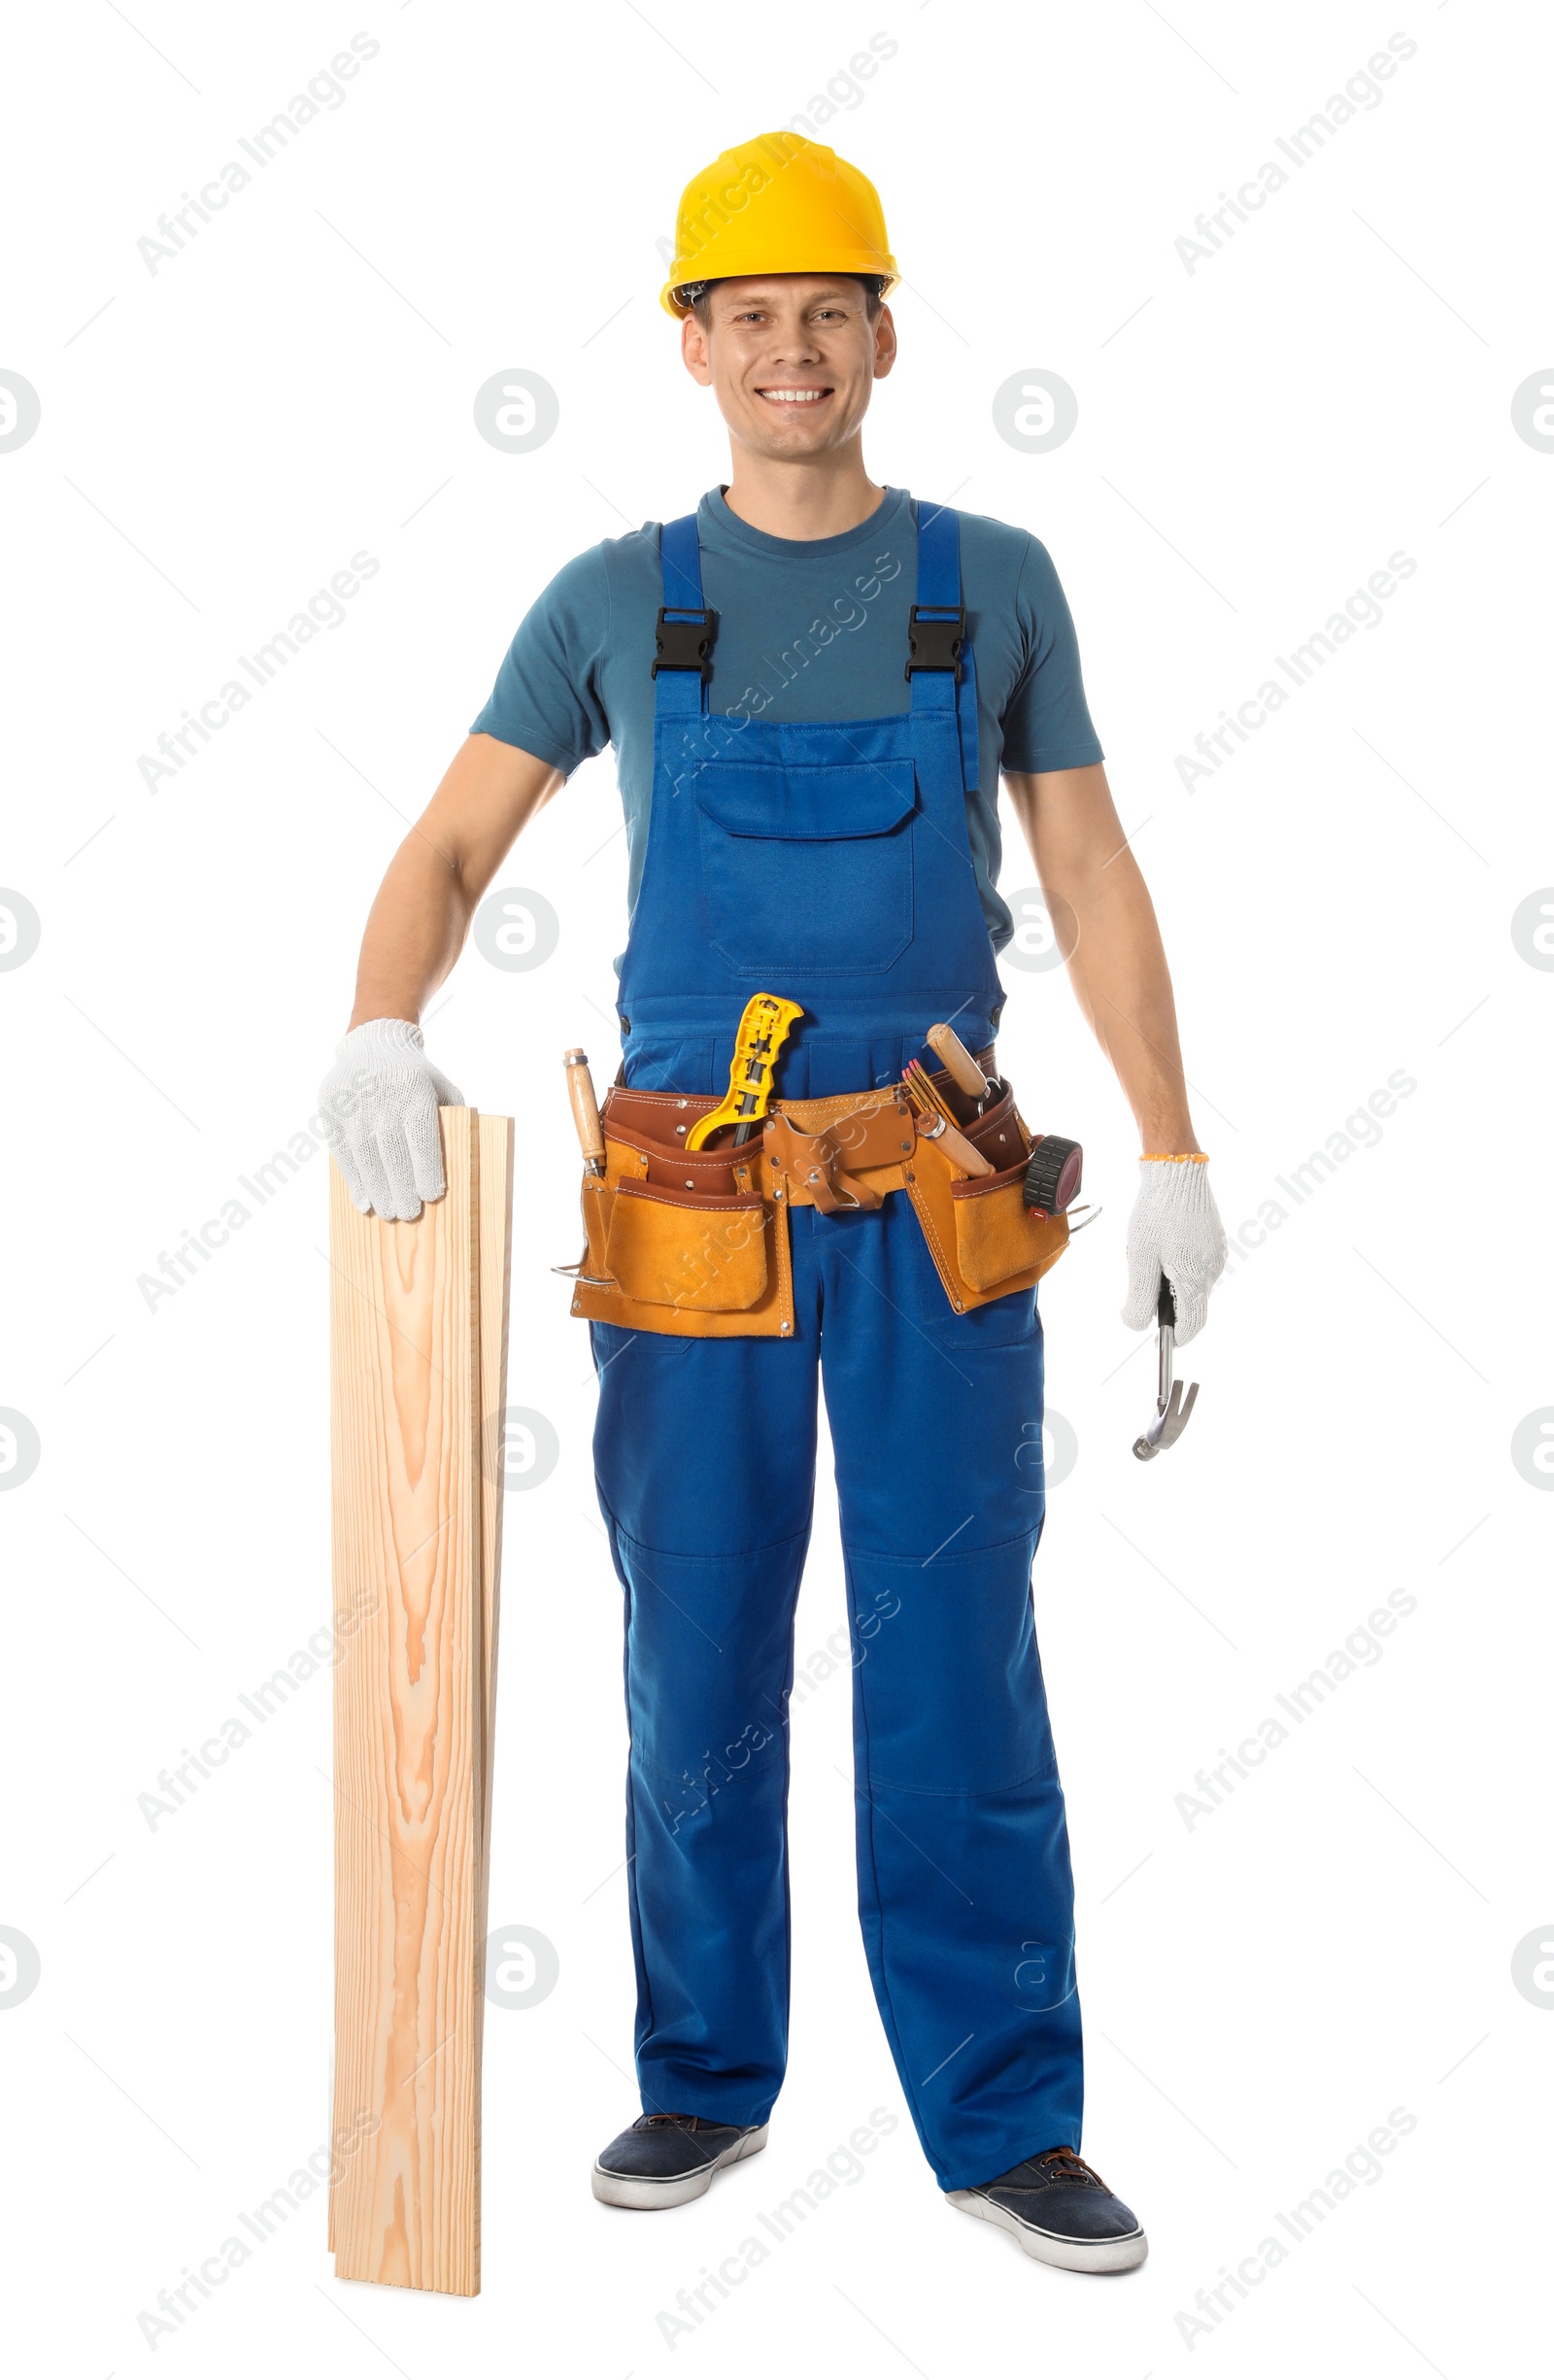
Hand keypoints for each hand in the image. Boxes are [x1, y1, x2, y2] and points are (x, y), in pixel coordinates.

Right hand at [319, 1017, 464, 1220]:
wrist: (375, 1043)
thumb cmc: (416, 1076)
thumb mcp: (441, 1088)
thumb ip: (452, 1120)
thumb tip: (458, 1165)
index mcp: (414, 1089)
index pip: (421, 1136)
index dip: (425, 1169)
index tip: (431, 1195)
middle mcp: (382, 1095)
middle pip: (391, 1150)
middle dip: (400, 1186)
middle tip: (407, 1214)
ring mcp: (353, 1102)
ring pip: (364, 1154)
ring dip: (375, 1188)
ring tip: (386, 1211)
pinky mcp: (331, 1108)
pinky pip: (341, 1150)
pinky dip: (353, 1179)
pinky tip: (363, 1200)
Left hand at [1120, 1157, 1226, 1346]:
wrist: (1176, 1172)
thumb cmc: (1156, 1213)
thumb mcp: (1140, 1259)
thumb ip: (1140, 1297)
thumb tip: (1137, 1324)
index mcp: (1196, 1278)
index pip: (1193, 1324)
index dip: (1176, 1337)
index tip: (1158, 1340)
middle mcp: (1213, 1269)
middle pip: (1192, 1304)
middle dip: (1167, 1304)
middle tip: (1142, 1283)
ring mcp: (1216, 1254)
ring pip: (1193, 1284)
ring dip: (1171, 1283)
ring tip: (1149, 1256)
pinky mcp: (1214, 1241)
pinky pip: (1197, 1265)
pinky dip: (1179, 1267)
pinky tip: (1162, 1246)